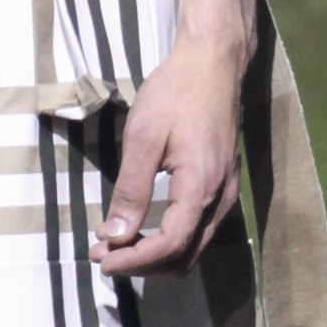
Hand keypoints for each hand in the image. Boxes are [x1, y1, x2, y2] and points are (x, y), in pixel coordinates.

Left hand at [93, 35, 245, 278]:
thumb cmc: (176, 93)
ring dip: (154, 255)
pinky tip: (141, 228)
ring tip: (115, 245)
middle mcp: (220, 198)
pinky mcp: (221, 185)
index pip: (170, 246)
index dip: (134, 261)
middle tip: (102, 254)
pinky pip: (198, 230)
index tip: (101, 260)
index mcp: (201, 187)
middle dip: (141, 264)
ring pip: (193, 247)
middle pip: (184, 256)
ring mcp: (225, 193)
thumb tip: (116, 236)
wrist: (213, 63)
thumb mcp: (144, 137)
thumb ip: (132, 190)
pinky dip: (169, 239)